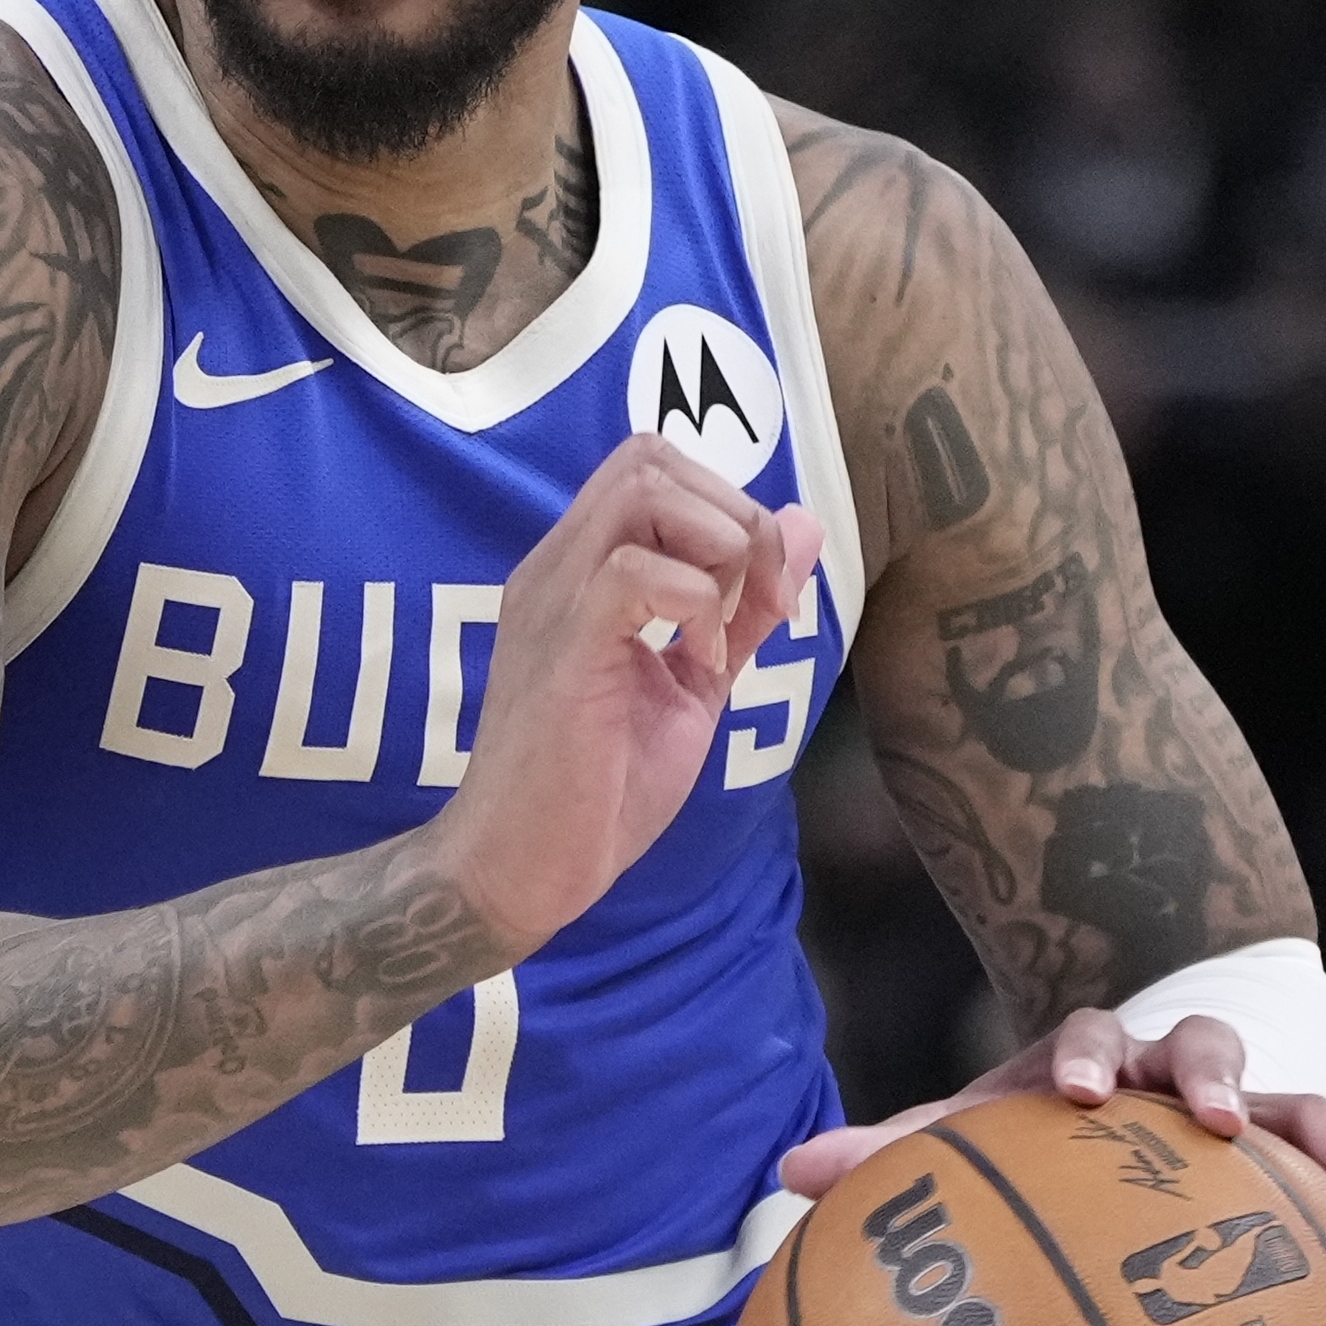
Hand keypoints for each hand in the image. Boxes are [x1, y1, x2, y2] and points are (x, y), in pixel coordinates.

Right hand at [428, 434, 820, 958]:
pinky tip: (695, 662)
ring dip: (718, 549)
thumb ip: (743, 610)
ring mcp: (552, 602)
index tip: (759, 593)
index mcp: (578, 571)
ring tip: (721, 629)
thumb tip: (804, 526)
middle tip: (753, 605)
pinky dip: (694, 604)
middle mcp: (556, 568)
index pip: (649, 464)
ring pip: (644, 491)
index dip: (726, 504)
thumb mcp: (692, 688)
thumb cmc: (595, 788)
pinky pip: (633, 571)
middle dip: (734, 517)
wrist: (521, 868)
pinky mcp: (563, 649)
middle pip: (650, 458)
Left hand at [776, 1004, 1325, 1307]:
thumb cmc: (1038, 1136)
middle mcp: (1180, 1076)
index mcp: (1095, 1060)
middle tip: (1219, 1121)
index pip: (1082, 1038)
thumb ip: (893, 1157)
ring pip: (1311, 1115)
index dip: (1078, 1058)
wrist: (1131, 1096)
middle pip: (1207, 1053)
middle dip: (1214, 1081)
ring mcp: (1259, 1118)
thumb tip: (789, 1174)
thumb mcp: (972, 1137)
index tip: (1070, 1094)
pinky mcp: (1310, 1178)